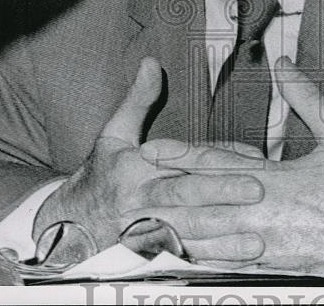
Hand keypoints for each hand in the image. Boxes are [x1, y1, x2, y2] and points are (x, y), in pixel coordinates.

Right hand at [33, 56, 265, 262]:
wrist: (67, 225)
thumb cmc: (101, 174)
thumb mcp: (113, 134)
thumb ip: (137, 100)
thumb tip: (152, 62)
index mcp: (136, 168)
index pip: (182, 160)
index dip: (217, 160)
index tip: (251, 160)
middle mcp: (141, 200)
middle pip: (184, 198)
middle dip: (221, 195)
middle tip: (257, 192)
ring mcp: (145, 232)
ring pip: (187, 234)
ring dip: (222, 238)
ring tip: (257, 239)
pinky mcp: (151, 255)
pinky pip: (184, 259)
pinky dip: (212, 260)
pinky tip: (239, 260)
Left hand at [138, 58, 323, 283]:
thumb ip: (308, 99)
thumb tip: (283, 64)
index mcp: (278, 180)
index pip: (219, 164)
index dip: (182, 155)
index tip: (151, 149)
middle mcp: (265, 214)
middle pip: (204, 203)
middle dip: (165, 194)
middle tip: (131, 188)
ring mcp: (268, 245)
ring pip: (211, 238)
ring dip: (175, 230)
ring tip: (143, 224)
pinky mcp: (277, 264)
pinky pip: (231, 262)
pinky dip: (204, 258)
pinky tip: (186, 256)